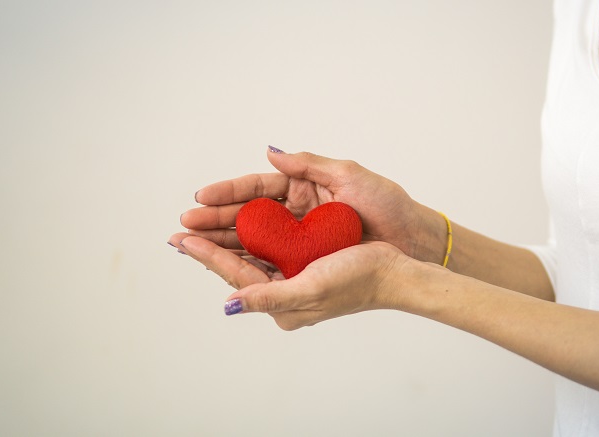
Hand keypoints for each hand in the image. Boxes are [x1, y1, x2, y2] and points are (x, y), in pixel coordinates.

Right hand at [169, 148, 445, 288]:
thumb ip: (309, 163)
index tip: (200, 197)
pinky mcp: (307, 260)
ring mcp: (300, 237)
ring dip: (223, 242)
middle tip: (185, 225)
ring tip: (193, 245)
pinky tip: (224, 264)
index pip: (257, 186)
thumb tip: (271, 150)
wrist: (413, 240)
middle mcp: (297, 212)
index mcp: (305, 186)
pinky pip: (271, 259)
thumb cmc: (388, 205)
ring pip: (253, 239)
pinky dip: (247, 261)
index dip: (228, 192)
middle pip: (248, 215)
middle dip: (215, 220)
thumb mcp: (352, 176)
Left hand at [179, 237, 411, 329]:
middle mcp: (284, 292)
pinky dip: (250, 238)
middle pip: (238, 267)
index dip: (208, 257)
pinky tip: (237, 228)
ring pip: (250, 256)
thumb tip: (230, 305)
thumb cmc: (356, 281)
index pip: (236, 277)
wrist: (393, 271)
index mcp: (282, 304)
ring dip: (224, 242)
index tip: (183, 240)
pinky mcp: (305, 262)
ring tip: (198, 231)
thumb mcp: (309, 290)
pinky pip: (270, 248)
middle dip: (209, 250)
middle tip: (178, 235)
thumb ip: (268, 298)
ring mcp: (294, 277)